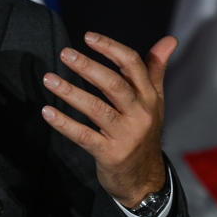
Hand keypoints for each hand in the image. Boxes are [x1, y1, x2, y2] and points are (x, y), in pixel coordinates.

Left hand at [40, 32, 176, 206]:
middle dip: (88, 67)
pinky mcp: (110, 154)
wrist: (145, 180)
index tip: (88, 36)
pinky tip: (47, 111)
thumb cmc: (144, 132)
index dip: (110, 48)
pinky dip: (64, 123)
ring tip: (48, 78)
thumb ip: (156, 69)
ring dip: (70, 92)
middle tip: (65, 53)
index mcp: (150, 97)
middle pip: (114, 84)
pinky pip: (84, 135)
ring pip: (96, 108)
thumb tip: (169, 39)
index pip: (133, 65)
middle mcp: (140, 114)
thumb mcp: (155, 101)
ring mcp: (126, 135)